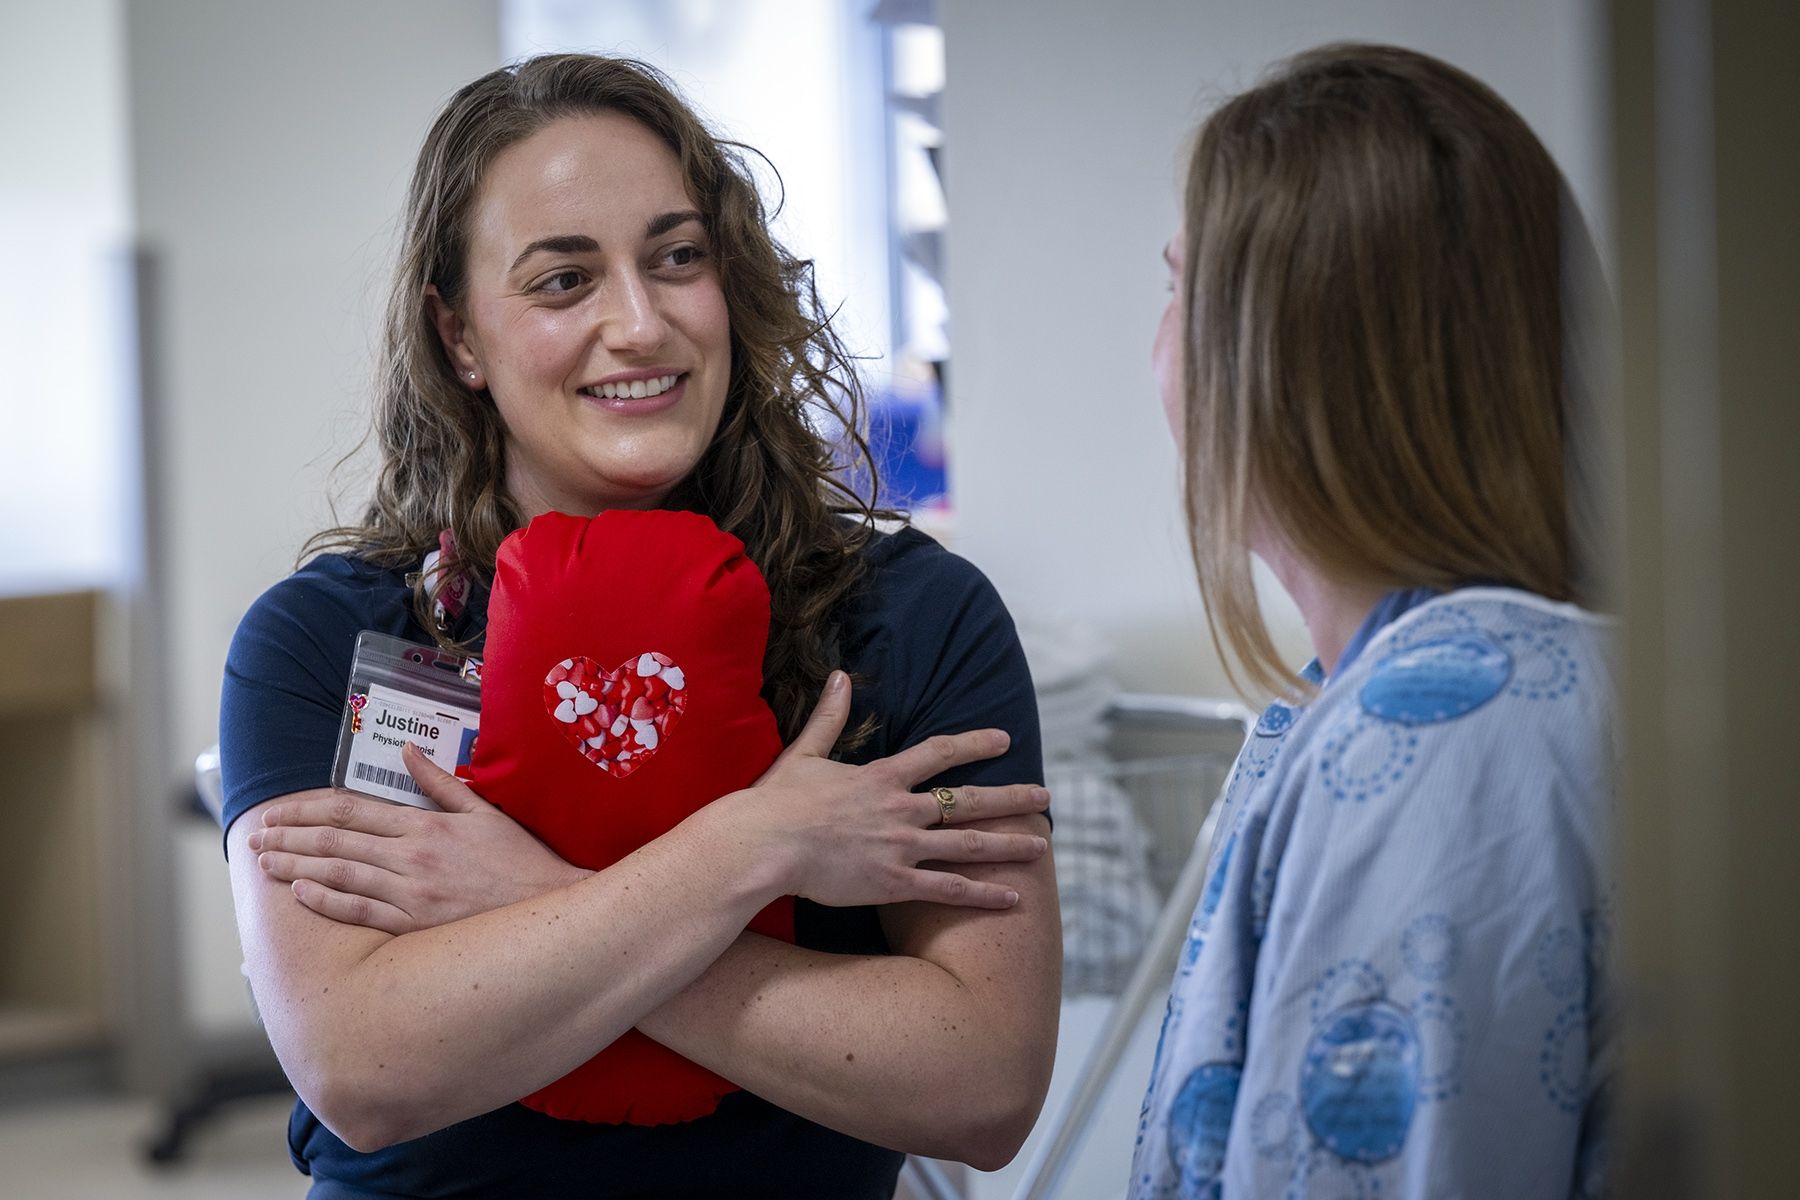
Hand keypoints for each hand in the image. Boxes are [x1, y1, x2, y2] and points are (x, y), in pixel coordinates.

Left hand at [248, 743, 589, 934]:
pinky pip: (361, 911)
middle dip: (291, 837)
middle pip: (336, 842)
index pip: (354, 811)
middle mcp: (411, 858)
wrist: (549, 907)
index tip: (280, 812)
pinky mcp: (415, 925)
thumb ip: (440, 782)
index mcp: (426, 825)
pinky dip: (326, 900)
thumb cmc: (520, 861)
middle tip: (256, 837)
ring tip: (265, 863)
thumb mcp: (484, 812)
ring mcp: (411, 894)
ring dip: (296, 865)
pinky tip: (301, 892)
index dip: (310, 810)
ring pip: (340, 874)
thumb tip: (406, 749)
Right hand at [723, 671, 1051, 909]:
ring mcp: (901, 848)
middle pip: (968, 801)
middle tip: (1045, 796)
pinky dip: (983, 894)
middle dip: (1011, 799)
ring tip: (1042, 848)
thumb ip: (829, 717)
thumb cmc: (777, 802)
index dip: (975, 744)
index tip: (1004, 740)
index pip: (940, 754)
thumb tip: (838, 676)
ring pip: (968, 845)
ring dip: (1008, 846)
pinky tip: (1013, 899)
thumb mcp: (805, 753)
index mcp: (882, 778)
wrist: (763, 845)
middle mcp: (901, 810)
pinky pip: (948, 890)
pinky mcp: (894, 883)